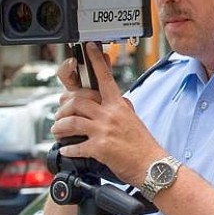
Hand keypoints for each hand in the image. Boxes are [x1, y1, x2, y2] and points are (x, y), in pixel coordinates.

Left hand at [53, 42, 162, 184]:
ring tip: (59, 132)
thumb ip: (120, 108)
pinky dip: (67, 148)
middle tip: (61, 115)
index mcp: (120, 105)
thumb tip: (112, 100)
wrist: (153, 166)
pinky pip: (74, 145)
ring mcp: (105, 130)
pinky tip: (68, 149)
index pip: (105, 78)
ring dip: (59, 127)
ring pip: (71, 121)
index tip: (88, 48)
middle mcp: (111, 115)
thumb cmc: (144, 145)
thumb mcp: (133, 119)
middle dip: (63, 108)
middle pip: (77, 100)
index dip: (96, 61)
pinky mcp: (100, 148)